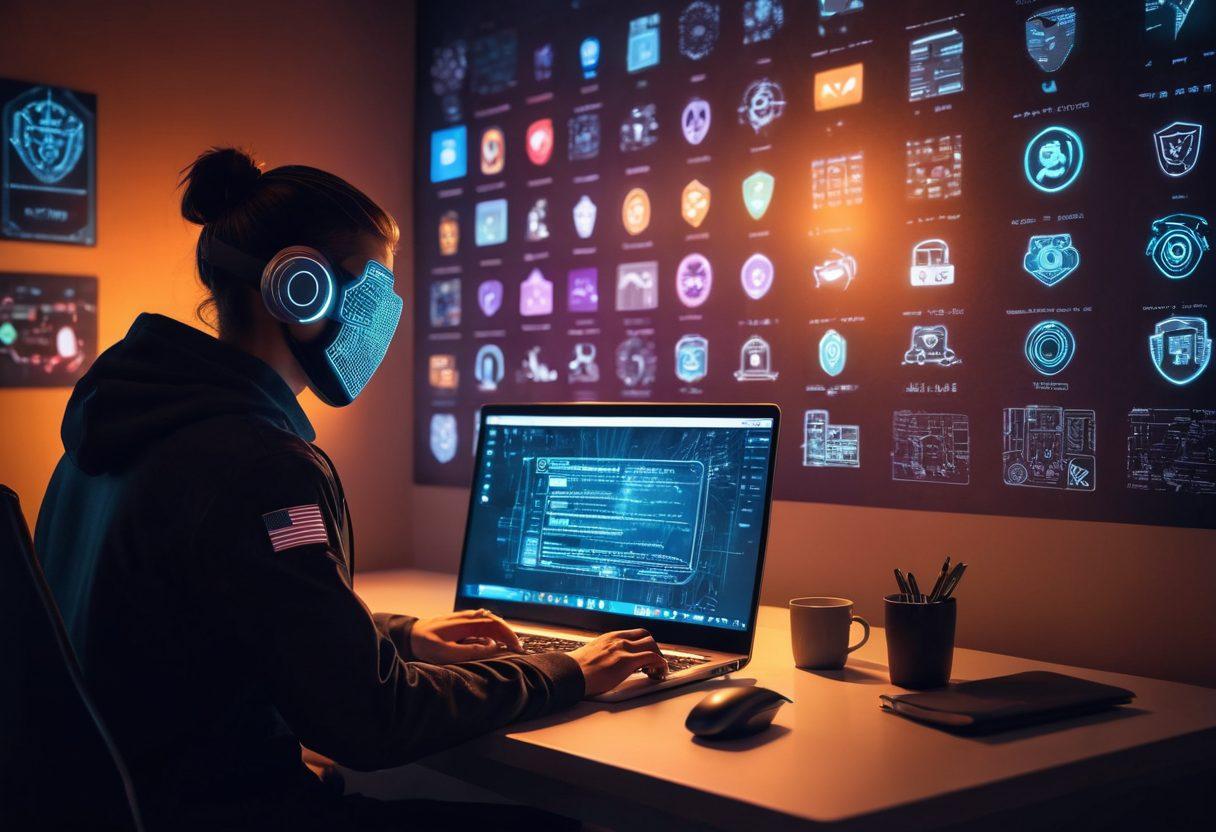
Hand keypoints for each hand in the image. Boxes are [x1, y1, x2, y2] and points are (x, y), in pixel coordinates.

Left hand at [409, 609, 523, 663]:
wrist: (410, 635)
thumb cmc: (425, 643)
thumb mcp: (445, 652)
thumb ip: (469, 651)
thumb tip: (491, 647)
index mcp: (466, 623)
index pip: (494, 624)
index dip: (508, 634)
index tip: (516, 646)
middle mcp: (468, 619)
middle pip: (495, 622)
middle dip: (508, 634)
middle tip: (517, 648)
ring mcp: (465, 621)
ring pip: (489, 624)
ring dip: (501, 634)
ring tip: (509, 647)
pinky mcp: (462, 626)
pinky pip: (481, 628)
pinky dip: (491, 635)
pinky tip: (492, 645)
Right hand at [568, 629, 667, 696]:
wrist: (570, 674)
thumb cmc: (577, 670)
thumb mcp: (593, 655)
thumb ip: (604, 655)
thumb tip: (609, 665)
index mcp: (610, 637)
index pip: (635, 633)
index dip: (644, 644)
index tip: (645, 655)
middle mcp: (618, 639)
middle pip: (646, 636)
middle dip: (653, 649)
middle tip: (652, 664)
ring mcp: (623, 649)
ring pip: (652, 644)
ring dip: (658, 657)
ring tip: (654, 671)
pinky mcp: (626, 661)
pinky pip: (652, 657)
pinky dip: (660, 664)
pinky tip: (658, 673)